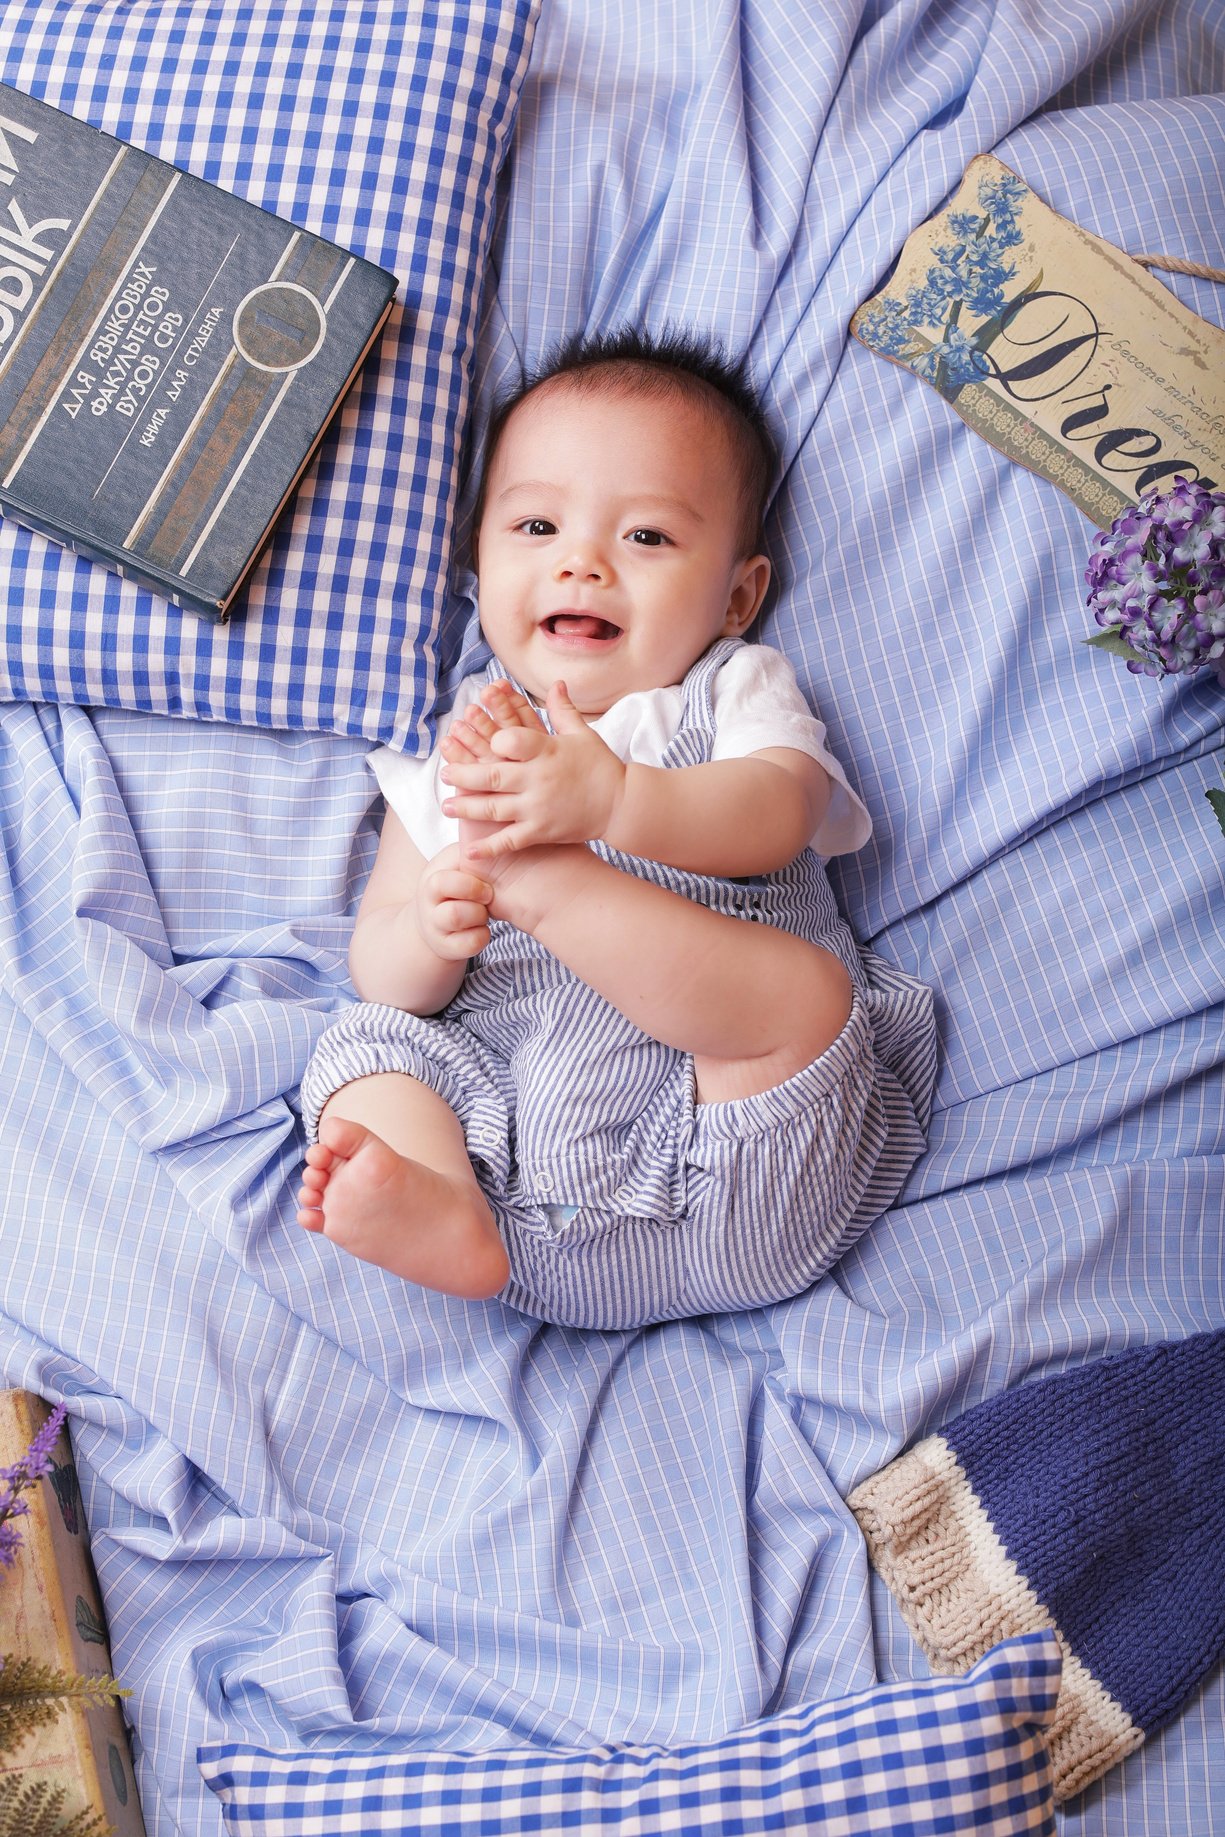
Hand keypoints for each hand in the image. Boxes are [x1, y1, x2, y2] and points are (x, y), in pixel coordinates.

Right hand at [412, 842, 492, 959]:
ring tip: (484, 911)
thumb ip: (471, 844)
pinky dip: (482, 935)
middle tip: (488, 895)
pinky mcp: (447, 948)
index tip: (484, 881)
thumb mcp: (458, 862)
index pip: (444, 880)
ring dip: (480, 916)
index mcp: (432, 879)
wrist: (433, 923)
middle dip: (477, 897)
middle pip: (452, 905)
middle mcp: (428, 904)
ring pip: (458, 920)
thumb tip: (484, 810)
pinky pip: (471, 944)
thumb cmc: (455, 885)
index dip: (470, 882)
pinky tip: (482, 927)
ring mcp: (435, 927)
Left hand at [439, 679, 625, 857]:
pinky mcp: (541, 831)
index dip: (492, 739)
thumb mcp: (582, 734)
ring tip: (447, 805)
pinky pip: (509, 841)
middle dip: (463, 775)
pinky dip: (488, 847)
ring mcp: (538, 808)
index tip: (481, 740)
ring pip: (493, 808)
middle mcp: (538, 779)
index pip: (510, 740)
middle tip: (444, 774)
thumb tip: (555, 683)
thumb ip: (562, 710)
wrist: (621, 804)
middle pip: (491, 775)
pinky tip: (469, 850)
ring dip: (466, 807)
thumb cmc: (600, 766)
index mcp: (547, 751)